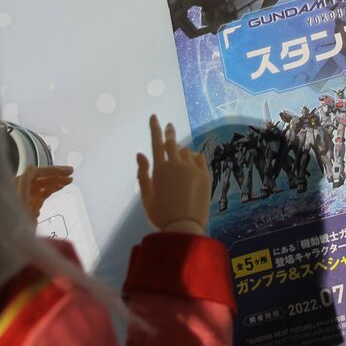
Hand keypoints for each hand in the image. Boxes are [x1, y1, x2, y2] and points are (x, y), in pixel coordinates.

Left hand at [14, 165, 73, 221]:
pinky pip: (41, 195)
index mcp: (17, 187)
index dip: (53, 170)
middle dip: (56, 175)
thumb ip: (24, 183)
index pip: (37, 173)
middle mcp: (20, 190)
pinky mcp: (29, 207)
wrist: (12, 242)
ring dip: (55, 182)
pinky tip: (59, 189)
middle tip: (71, 174)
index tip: (68, 171)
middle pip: (40, 178)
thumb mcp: (19, 202)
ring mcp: (25, 199)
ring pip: (42, 186)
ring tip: (69, 181)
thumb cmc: (13, 224)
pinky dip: (50, 191)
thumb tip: (32, 168)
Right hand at [136, 115, 211, 234]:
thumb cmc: (161, 215)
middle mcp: (177, 165)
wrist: (184, 228)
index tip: (154, 116)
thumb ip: (143, 173)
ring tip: (178, 155)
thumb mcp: (146, 196)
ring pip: (186, 152)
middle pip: (172, 143)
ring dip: (180, 151)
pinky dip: (194, 157)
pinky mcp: (205, 176)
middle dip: (169, 133)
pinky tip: (192, 158)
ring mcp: (193, 170)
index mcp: (160, 169)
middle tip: (169, 126)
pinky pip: (199, 159)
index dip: (155, 128)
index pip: (156, 143)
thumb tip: (140, 153)